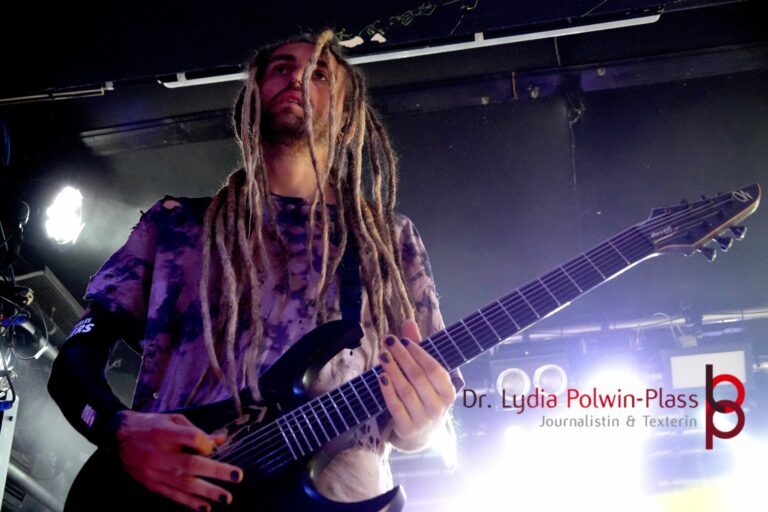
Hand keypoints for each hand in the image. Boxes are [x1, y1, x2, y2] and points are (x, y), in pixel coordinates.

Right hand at [112, 411, 242, 511]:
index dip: (206, 442)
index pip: (192, 437)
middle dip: (216, 471)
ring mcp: (156, 471)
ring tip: (226, 498)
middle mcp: (161, 453)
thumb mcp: (174, 420)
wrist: (118, 436)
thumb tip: (221, 439)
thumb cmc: (151, 425)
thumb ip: (196, 431)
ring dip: (207, 491)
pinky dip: (190, 502)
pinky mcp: (152, 484)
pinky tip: (205, 507)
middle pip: (192, 463)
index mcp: (166, 432)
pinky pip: (173, 495)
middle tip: (237, 476)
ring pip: (184, 484)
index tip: (213, 445)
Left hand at [377, 319, 457, 449]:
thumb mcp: (425, 376)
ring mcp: (423, 419)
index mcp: (448, 392)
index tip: (404, 340)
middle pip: (418, 377)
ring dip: (393, 371)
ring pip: (406, 391)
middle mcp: (438, 407)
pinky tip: (381, 376)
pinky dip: (387, 391)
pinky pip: (395, 407)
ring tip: (383, 356)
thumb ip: (418, 349)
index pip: (434, 369)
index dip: (419, 353)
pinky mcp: (407, 429)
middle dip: (402, 357)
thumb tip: (407, 322)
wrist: (421, 434)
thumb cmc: (424, 397)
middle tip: (389, 342)